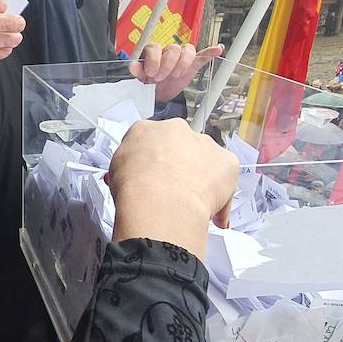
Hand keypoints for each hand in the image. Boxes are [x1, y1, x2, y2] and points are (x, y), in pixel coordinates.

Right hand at [108, 118, 238, 256]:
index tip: (152, 174)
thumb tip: (131, 173)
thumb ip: (128, 165)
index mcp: (145, 129)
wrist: (159, 204)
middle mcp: (176, 129)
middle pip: (180, 146)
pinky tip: (210, 212)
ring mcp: (204, 143)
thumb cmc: (134, 189)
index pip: (149, 140)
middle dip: (179, 165)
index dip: (151, 160)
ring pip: (205, 160)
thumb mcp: (115, 172)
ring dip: (201, 177)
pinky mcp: (227, 161)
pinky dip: (222, 194)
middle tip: (171, 190)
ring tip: (190, 203)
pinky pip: (226, 178)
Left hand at [128, 42, 223, 102]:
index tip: (151, 74)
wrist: (158, 94)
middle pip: (172, 48)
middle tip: (161, 78)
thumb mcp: (139, 79)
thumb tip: (132, 66)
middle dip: (167, 64)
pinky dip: (210, 52)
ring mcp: (180, 57)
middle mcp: (167, 51)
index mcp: (153, 52)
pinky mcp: (192, 64)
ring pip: (187, 50)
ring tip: (176, 75)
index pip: (155, 47)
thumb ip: (136, 71)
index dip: (154, 61)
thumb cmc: (148, 84)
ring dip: (182, 63)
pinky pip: (203, 55)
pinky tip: (217, 49)